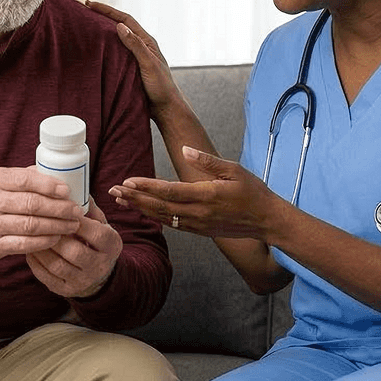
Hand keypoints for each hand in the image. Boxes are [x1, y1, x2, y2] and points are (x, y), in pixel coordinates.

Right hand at [0, 166, 83, 262]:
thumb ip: (20, 177)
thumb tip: (52, 173)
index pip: (24, 180)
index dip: (48, 185)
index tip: (66, 190)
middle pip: (31, 204)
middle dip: (58, 208)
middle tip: (75, 210)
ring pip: (30, 225)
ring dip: (56, 226)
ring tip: (72, 224)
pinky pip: (23, 244)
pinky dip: (43, 241)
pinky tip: (56, 238)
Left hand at [26, 198, 121, 297]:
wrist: (98, 274)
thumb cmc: (94, 239)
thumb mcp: (99, 222)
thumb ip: (87, 205)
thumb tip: (71, 183)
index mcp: (111, 245)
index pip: (94, 232)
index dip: (75, 220)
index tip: (60, 208)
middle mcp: (99, 266)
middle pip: (74, 251)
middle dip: (54, 235)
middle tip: (39, 221)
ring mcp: (82, 281)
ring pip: (57, 265)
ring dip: (41, 248)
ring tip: (30, 233)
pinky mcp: (66, 290)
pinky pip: (46, 276)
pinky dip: (35, 261)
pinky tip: (29, 247)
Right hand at [84, 0, 184, 119]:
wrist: (165, 108)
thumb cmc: (161, 87)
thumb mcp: (148, 64)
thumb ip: (135, 45)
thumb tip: (120, 26)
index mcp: (146, 41)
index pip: (125, 20)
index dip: (107, 10)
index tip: (90, 4)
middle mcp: (141, 46)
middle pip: (120, 25)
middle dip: (103, 16)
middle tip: (86, 9)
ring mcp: (135, 57)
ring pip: (117, 39)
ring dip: (103, 30)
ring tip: (88, 25)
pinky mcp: (130, 68)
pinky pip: (115, 52)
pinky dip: (105, 46)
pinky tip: (96, 49)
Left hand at [109, 147, 283, 240]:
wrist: (267, 221)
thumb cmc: (253, 192)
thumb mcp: (234, 170)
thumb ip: (208, 161)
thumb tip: (185, 150)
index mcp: (206, 196)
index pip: (169, 191)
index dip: (146, 186)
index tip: (127, 181)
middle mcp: (199, 213)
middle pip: (159, 206)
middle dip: (134, 198)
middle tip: (113, 191)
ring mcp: (198, 224)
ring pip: (162, 217)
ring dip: (140, 208)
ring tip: (120, 200)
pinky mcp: (199, 230)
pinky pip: (172, 224)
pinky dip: (154, 217)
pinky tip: (143, 210)